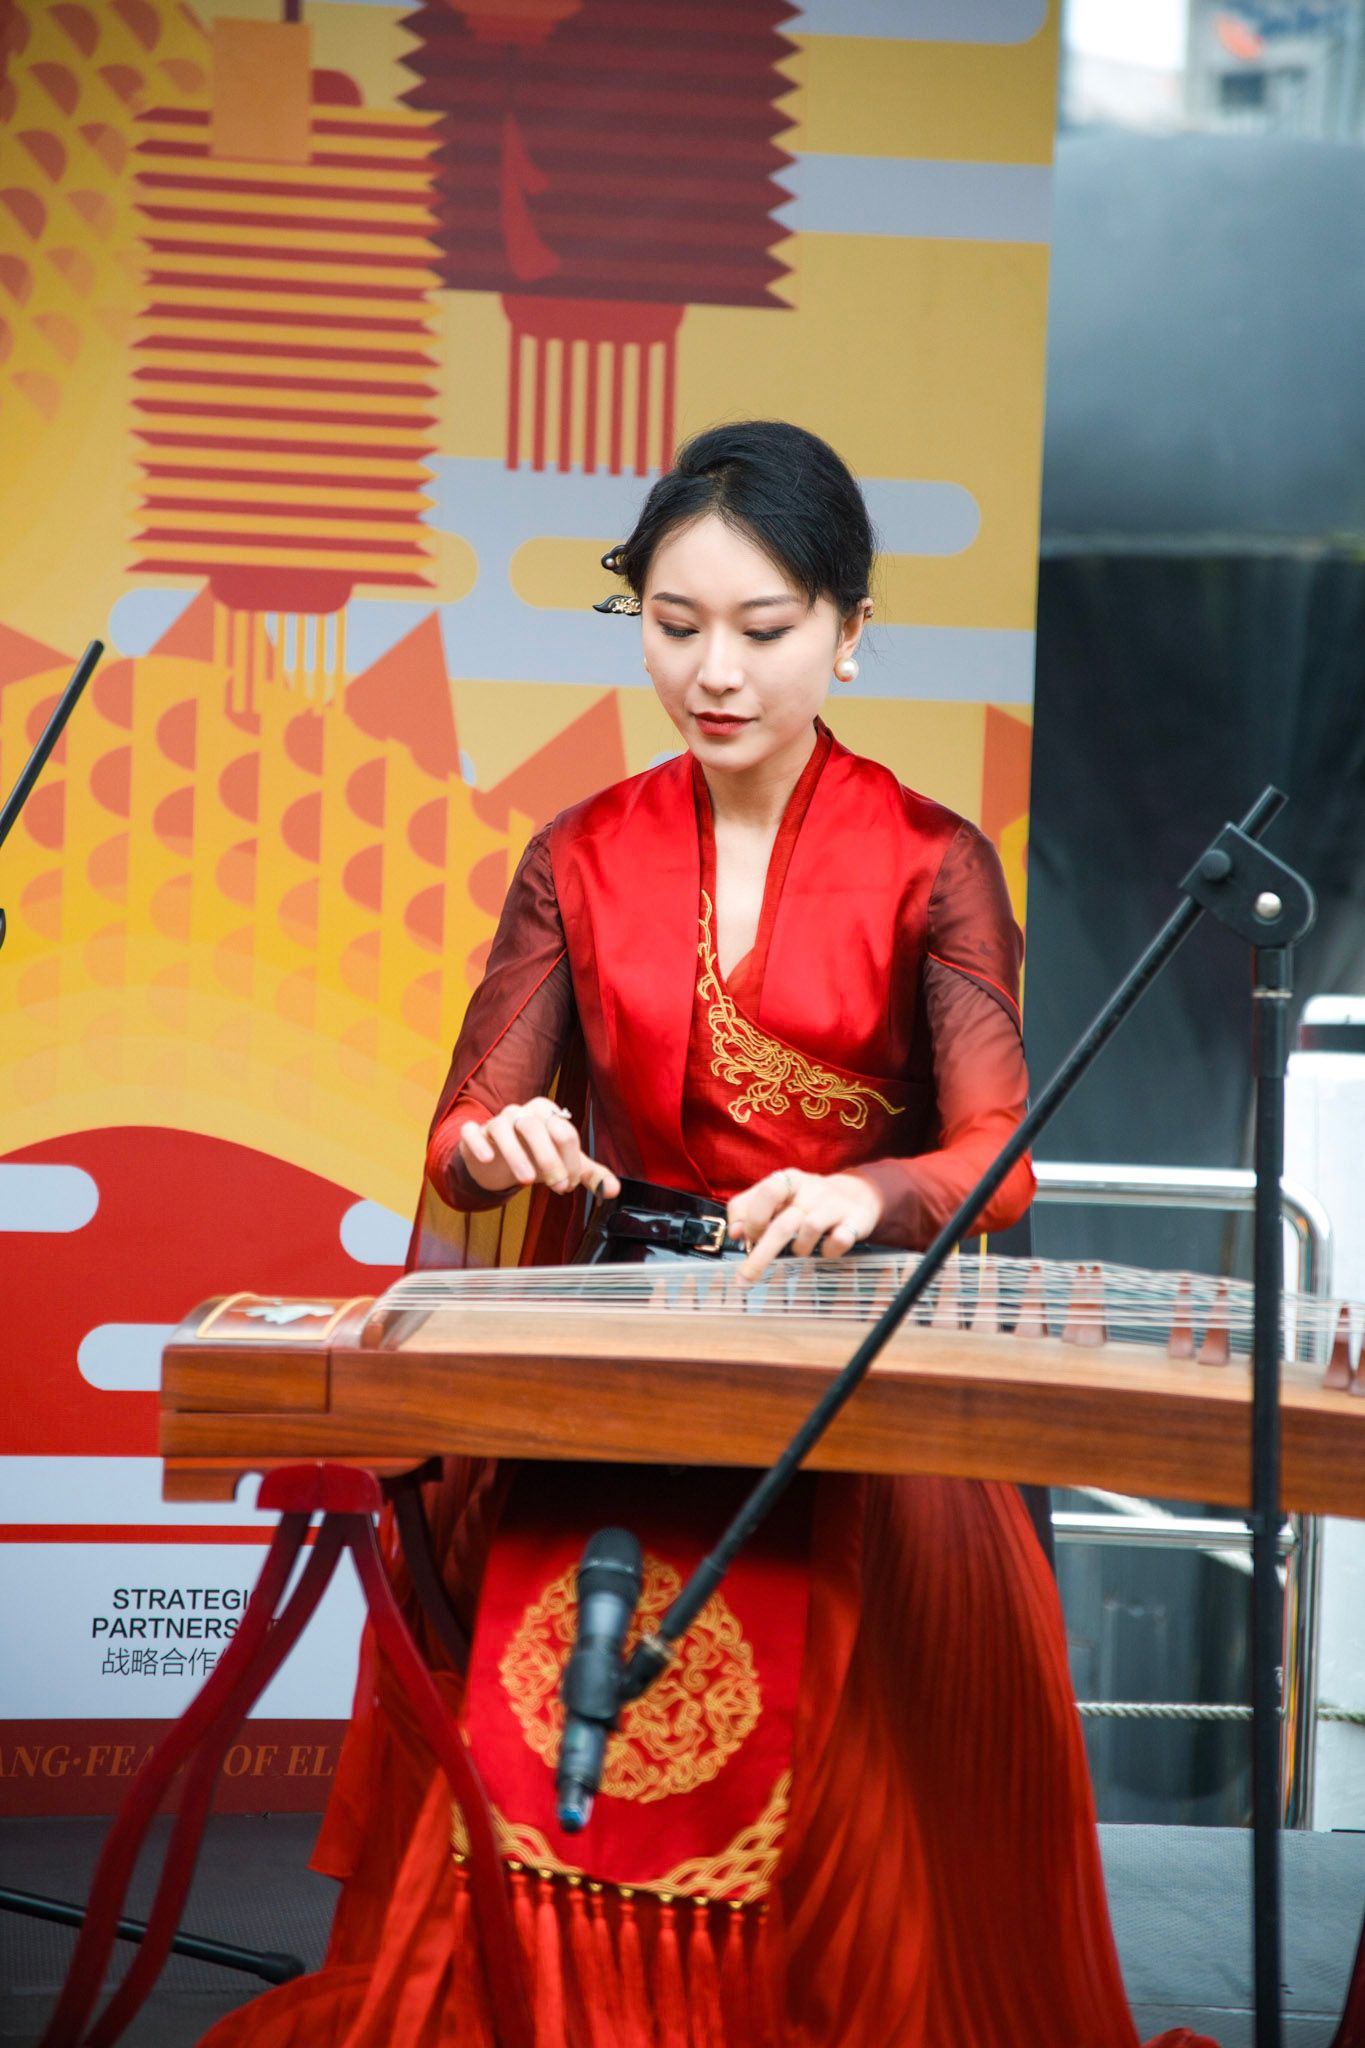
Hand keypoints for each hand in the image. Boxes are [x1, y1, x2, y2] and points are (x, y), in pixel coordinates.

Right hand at [458, 1097, 620, 1199]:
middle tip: (558, 1188)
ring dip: (516, 1155)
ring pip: (503, 1128)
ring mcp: (496, 1121)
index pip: (563, 1132)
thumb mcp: (563, 1164)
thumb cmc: (535, 1156)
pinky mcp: (474, 1134)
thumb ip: (589, 1174)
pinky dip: (479, 1143)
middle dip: (549, 1159)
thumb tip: (614, 1190)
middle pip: (536, 1127)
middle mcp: (522, 1113)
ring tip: (527, 1182)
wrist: (498, 1159)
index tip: (569, 1185)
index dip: (570, 1161)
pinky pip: (472, 1132)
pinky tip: (487, 1159)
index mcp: (547, 1114)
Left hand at [726, 1168, 883, 1284]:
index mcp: (789, 1180)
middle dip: (762, 1255)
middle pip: (784, 1223)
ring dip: (800, 1248)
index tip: (748, 1237)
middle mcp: (812, 1189)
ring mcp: (835, 1205)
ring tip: (800, 1250)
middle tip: (745, 1278)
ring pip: (811, 1229)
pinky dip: (829, 1251)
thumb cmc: (807, 1200)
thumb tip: (735, 1233)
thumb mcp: (777, 1198)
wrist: (858, 1193)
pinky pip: (840, 1240)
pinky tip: (826, 1250)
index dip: (753, 1218)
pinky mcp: (856, 1220)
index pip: (767, 1192)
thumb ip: (749, 1209)